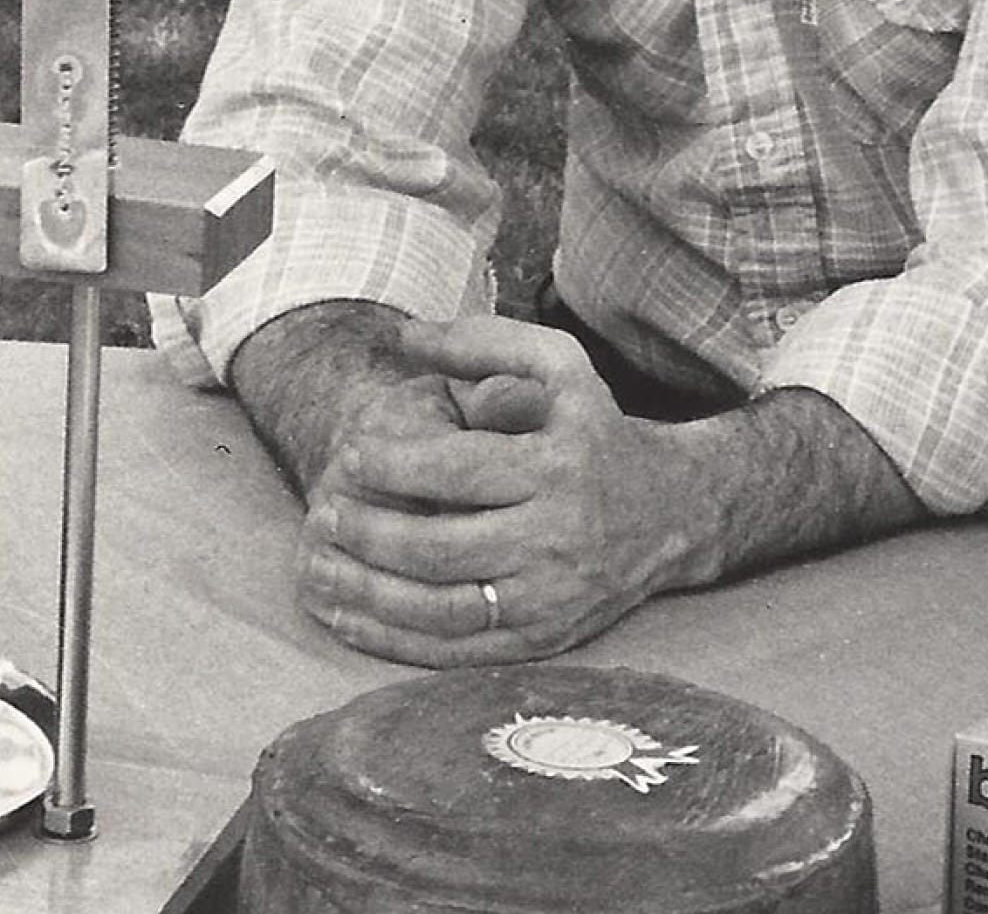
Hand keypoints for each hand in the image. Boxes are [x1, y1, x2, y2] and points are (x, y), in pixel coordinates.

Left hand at [293, 316, 695, 666]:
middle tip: (323, 514)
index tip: (348, 455)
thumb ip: (482, 341)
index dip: (393, 467)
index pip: (460, 472)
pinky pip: (454, 651)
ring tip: (317, 567)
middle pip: (441, 549)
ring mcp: (548, 598)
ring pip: (439, 609)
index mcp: (558, 467)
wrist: (669, 512)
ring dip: (367, 593)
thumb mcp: (560, 367)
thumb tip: (404, 335)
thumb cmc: (594, 431)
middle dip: (369, 534)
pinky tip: (346, 615)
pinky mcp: (541, 640)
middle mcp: (556, 538)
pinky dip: (392, 639)